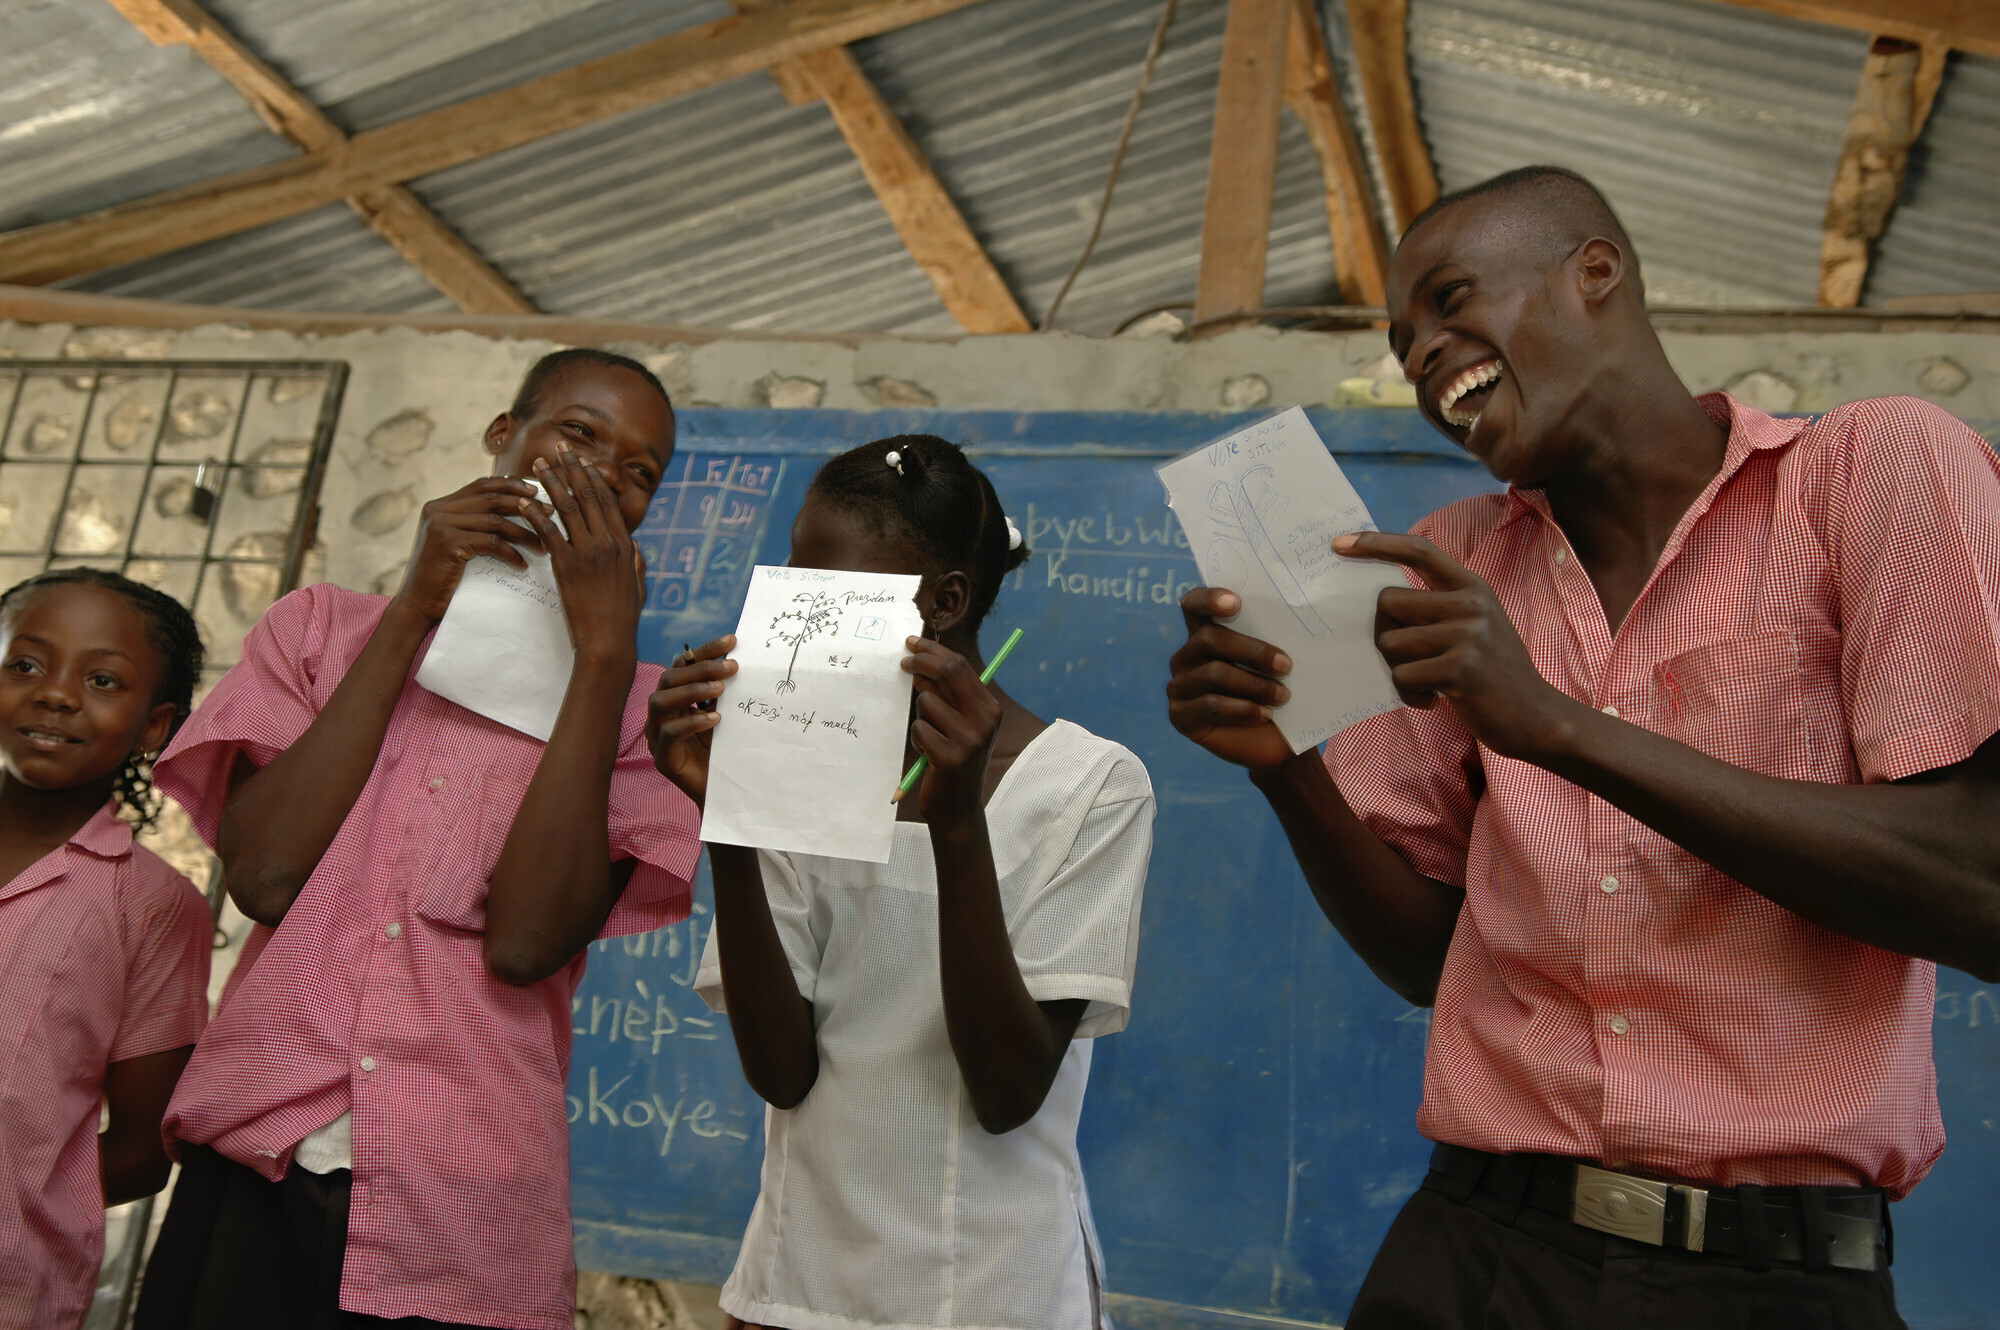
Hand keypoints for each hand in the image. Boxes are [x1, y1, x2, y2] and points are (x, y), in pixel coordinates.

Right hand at [393, 477, 544, 622]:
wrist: (418, 603)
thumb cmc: (443, 576)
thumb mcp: (457, 542)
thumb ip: (473, 523)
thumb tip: (513, 510)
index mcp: (440, 505)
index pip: (482, 486)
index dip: (510, 485)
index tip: (535, 490)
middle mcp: (438, 509)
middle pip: (491, 498)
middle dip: (525, 505)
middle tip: (550, 513)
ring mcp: (441, 524)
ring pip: (495, 521)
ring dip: (525, 533)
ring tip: (544, 546)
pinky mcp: (448, 542)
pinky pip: (491, 542)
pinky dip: (511, 553)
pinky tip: (522, 564)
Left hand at [517, 443, 643, 664]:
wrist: (609, 641)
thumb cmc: (623, 618)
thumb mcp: (638, 585)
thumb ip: (636, 563)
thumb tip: (635, 549)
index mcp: (624, 544)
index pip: (606, 501)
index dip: (592, 477)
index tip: (581, 460)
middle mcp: (608, 542)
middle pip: (587, 495)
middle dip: (571, 467)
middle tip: (558, 447)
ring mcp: (588, 552)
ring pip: (568, 506)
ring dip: (551, 482)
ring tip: (537, 464)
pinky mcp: (568, 566)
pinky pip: (549, 532)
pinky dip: (535, 514)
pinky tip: (524, 502)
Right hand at [646, 637, 735, 808]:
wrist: (724, 792)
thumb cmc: (725, 750)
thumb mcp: (725, 715)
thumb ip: (724, 692)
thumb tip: (738, 659)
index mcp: (677, 698)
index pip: (683, 665)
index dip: (705, 651)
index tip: (731, 641)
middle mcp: (662, 713)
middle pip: (670, 679)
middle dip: (701, 668)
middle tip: (732, 667)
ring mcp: (657, 735)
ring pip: (660, 702)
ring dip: (692, 691)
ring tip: (721, 690)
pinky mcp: (662, 757)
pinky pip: (668, 733)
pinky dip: (690, 723)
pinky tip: (714, 720)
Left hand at [903, 637, 1001, 824]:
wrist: (958, 808)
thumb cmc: (953, 761)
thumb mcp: (958, 725)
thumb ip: (947, 697)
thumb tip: (921, 666)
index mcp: (990, 709)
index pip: (961, 666)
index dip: (933, 652)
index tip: (913, 644)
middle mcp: (985, 720)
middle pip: (948, 674)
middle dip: (921, 663)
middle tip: (903, 664)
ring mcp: (970, 739)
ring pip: (927, 703)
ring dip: (920, 717)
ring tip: (930, 739)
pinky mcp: (951, 757)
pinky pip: (919, 730)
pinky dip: (918, 740)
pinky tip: (928, 756)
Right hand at [1166, 588, 1294, 769]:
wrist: (1274, 741)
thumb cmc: (1276, 692)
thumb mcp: (1275, 663)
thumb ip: (1271, 640)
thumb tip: (1289, 621)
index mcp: (1205, 632)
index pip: (1194, 605)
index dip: (1209, 599)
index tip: (1236, 603)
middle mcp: (1187, 655)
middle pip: (1209, 639)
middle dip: (1252, 651)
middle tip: (1286, 665)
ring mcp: (1179, 685)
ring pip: (1213, 674)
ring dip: (1254, 684)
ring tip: (1282, 696)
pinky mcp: (1180, 715)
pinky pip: (1210, 705)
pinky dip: (1242, 709)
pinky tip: (1264, 714)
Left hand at [1338, 531, 1575, 759]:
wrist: (1536, 716)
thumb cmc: (1491, 674)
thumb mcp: (1474, 627)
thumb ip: (1437, 608)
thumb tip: (1377, 603)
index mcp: (1472, 587)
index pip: (1419, 551)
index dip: (1377, 543)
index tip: (1339, 543)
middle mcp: (1471, 603)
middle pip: (1387, 602)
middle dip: (1386, 634)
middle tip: (1411, 660)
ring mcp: (1468, 634)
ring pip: (1390, 643)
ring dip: (1399, 670)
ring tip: (1429, 683)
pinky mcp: (1461, 668)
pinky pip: (1402, 676)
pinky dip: (1410, 694)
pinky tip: (1436, 700)